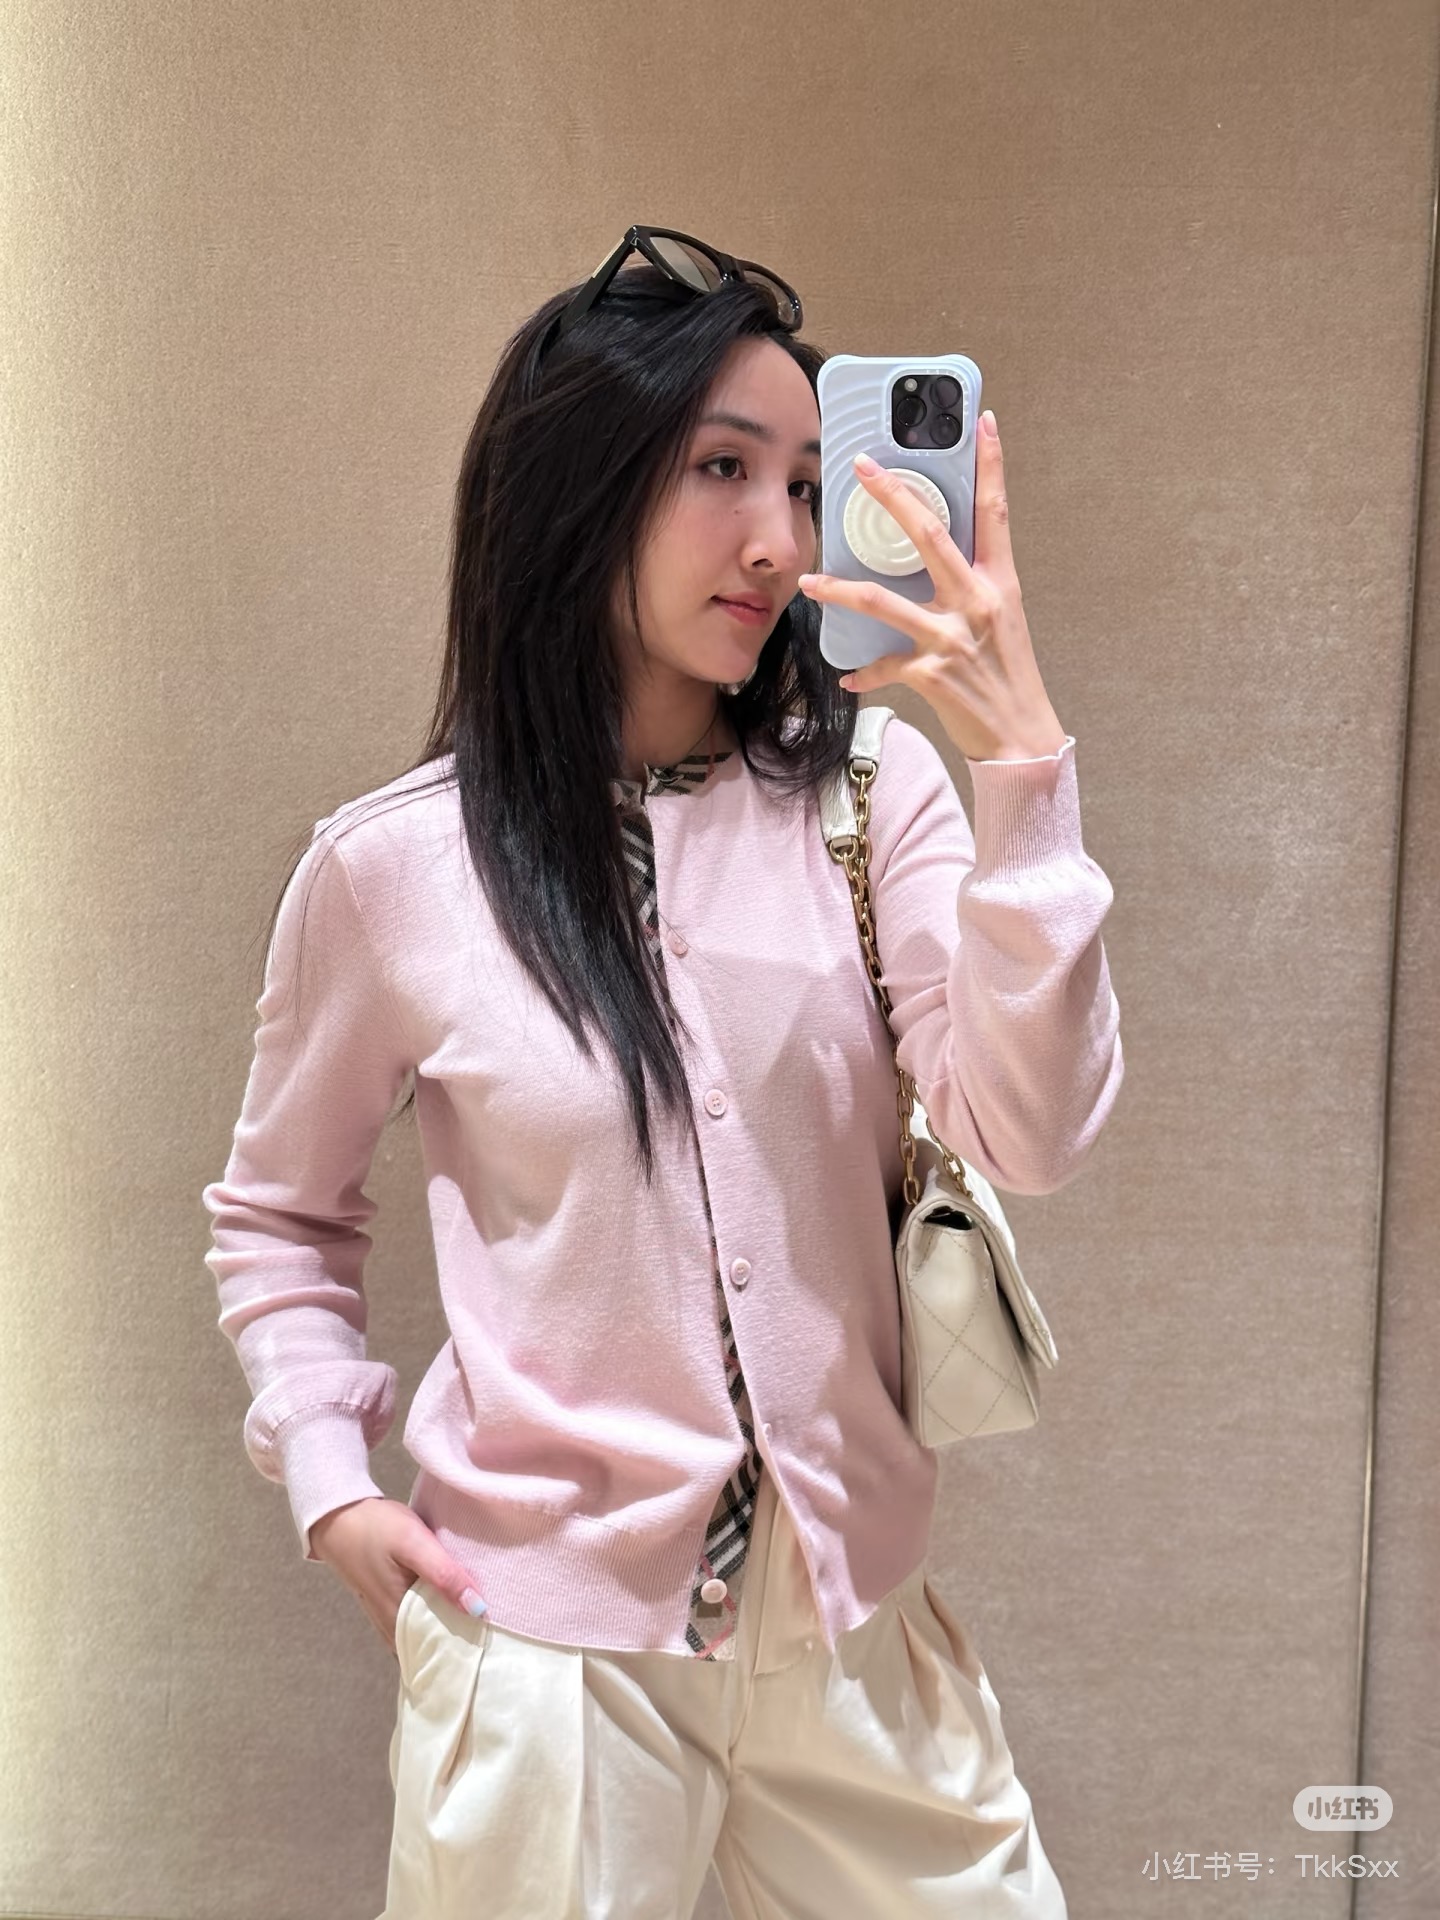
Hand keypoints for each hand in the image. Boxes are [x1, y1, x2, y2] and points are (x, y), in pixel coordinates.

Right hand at [309, 1496, 487, 1659]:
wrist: (337, 1514)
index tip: (492, 1646)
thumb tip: (478, 1609)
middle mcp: (391, 1625)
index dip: (465, 1650)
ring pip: (424, 1633)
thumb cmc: (375, 1528)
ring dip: (447, 1628)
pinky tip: (450, 1602)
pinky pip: (416, 1619)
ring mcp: (386, 1614)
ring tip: (479, 1619)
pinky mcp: (386, 1600)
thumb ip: (444, 1575)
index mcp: (398, 1619)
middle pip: (432, 1645)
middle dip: (460, 1641)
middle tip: (493, 1635)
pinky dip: (434, 1615)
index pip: (437, 1653)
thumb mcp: (413, 1544)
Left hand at [797, 413, 1066, 761]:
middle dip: (893, 497)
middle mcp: (978, 602)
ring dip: (841, 590)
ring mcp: (953, 637)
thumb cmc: (1008, 678)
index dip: (990, 464)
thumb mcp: (1001, 621)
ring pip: (884, 602)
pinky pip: (884, 666)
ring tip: (811, 582)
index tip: (983, 421)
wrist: (1022, 739)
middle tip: (862, 468)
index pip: (996, 512)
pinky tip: (848, 675)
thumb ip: (970, 587)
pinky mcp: (932, 673)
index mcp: (999, 583)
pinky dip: (864, 672)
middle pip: (930, 535)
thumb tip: (936, 561)